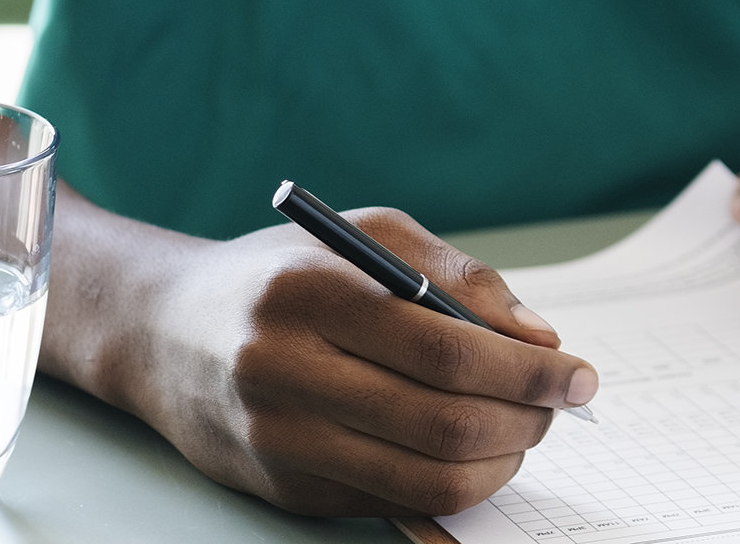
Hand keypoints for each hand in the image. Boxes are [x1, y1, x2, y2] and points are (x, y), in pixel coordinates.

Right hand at [120, 209, 597, 516]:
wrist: (161, 332)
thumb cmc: (282, 273)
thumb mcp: (366, 239)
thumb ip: (460, 278)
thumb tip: (539, 339)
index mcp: (311, 293)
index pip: (446, 349)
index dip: (529, 371)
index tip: (579, 373)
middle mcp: (284, 372)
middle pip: (443, 423)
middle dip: (526, 420)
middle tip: (558, 403)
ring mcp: (278, 441)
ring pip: (424, 479)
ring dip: (499, 463)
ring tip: (522, 429)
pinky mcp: (281, 490)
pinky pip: (391, 500)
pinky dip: (450, 483)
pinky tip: (468, 449)